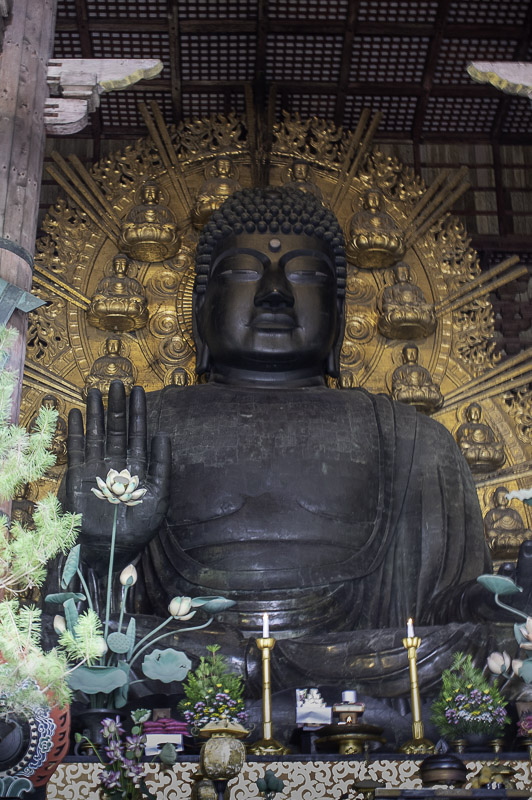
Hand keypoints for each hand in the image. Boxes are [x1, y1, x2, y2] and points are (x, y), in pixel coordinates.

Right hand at [65, 380, 170, 574]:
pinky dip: (76, 432)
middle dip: (117, 407)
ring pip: (96, 434)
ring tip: (94, 390)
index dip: (139, 413)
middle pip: (116, 429)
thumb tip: (163, 434)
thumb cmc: (137, 528)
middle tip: (117, 382)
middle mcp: (116, 464)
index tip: (140, 391)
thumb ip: (161, 465)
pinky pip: (76, 449)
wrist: (108, 549)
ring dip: (95, 413)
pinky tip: (77, 413)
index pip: (138, 434)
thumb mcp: (158, 496)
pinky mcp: (78, 476)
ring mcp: (96, 469)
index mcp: (137, 468)